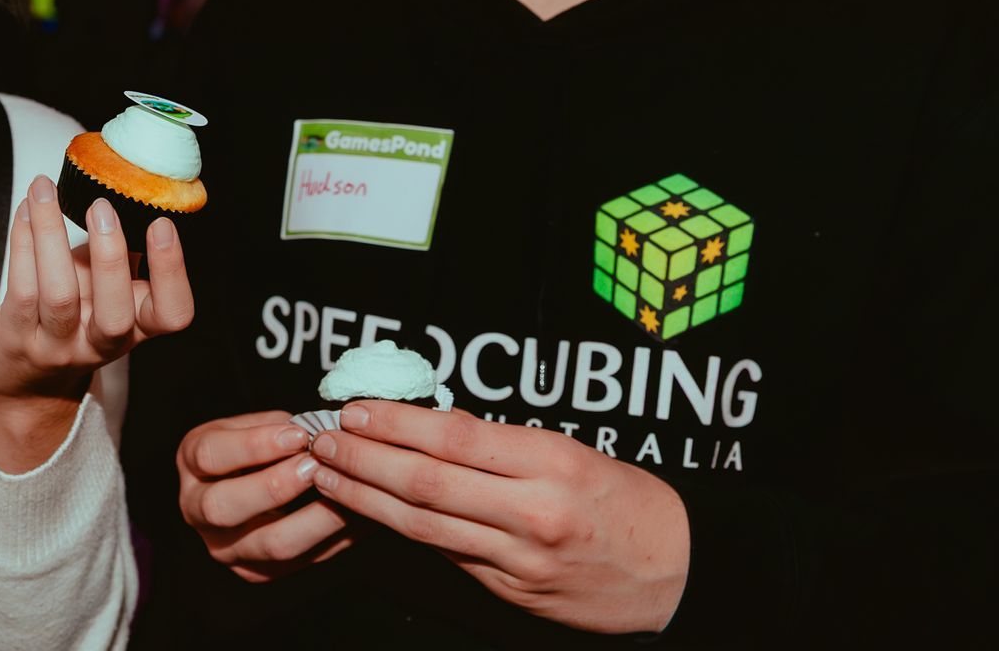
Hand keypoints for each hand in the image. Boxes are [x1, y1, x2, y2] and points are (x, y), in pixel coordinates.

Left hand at [0, 176, 193, 471]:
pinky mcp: (16, 336)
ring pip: (59, 296)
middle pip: (115, 316)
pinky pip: (21, 286)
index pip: (172, 314)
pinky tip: (26, 209)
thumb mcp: (107, 290)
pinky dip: (22, 240)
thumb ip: (122, 253)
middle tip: (102, 206)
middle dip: (111, 258)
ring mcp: (57, 344)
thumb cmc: (73, 316)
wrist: (22, 377)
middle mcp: (100, 343)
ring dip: (51, 234)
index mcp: (136, 327)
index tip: (161, 224)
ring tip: (45, 189)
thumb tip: (128, 187)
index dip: (171, 272)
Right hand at [178, 411, 361, 582]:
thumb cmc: (251, 445)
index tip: (298, 435)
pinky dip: (335, 538)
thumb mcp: (250, 424)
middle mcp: (197, 511)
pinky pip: (301, 560)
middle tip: (314, 466)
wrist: (244, 484)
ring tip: (346, 493)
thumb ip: (275, 427)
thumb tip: (317, 432)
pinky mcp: (256, 571)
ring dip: (314, 518)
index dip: (254, 445)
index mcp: (192, 464)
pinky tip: (362, 517)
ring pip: (269, 544)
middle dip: (275, 486)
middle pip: (225, 507)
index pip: (211, 455)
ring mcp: (225, 547)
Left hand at [307, 402, 688, 632]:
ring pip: (424, 525)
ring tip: (329, 475)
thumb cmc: (622, 499)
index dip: (394, 422)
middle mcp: (532, 511)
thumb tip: (429, 426)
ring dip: (366, 499)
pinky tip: (372, 513)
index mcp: (550, 462)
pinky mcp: (512, 592)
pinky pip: (448, 555)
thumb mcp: (570, 451)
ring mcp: (519, 558)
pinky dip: (404, 531)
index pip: (452, 437)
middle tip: (323, 438)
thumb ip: (500, 444)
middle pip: (425, 483)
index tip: (355, 407)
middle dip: (363, 459)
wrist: (675, 572)